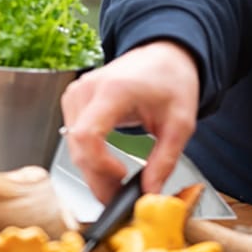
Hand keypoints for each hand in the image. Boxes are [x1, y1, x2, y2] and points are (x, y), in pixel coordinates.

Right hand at [59, 41, 200, 203]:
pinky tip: (107, 165)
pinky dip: (88, 156)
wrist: (163, 55)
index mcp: (114, 90)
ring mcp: (76, 93)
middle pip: (77, 146)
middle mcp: (88, 89)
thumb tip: (150, 192)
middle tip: (120, 196)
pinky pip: (72, 137)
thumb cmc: (171, 80)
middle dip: (97, 178)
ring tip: (117, 181)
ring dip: (92, 170)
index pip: (88, 135)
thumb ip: (165, 160)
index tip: (121, 178)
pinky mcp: (73, 99)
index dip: (99, 165)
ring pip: (72, 145)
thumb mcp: (180, 123)